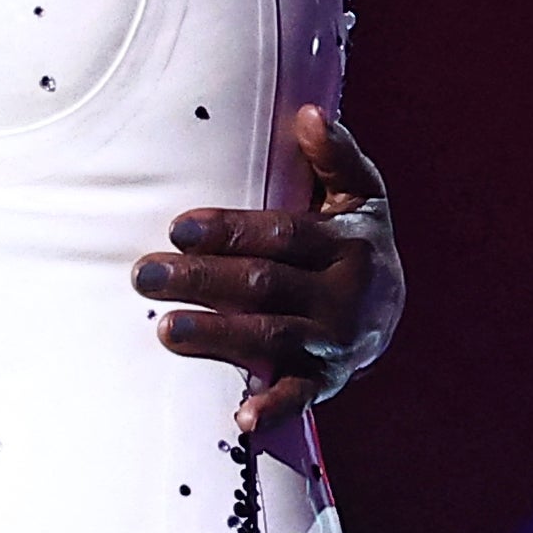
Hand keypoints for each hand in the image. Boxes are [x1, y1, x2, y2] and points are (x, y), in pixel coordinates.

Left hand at [131, 107, 404, 436]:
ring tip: (164, 328)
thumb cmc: (352, 236)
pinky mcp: (326, 380)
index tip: (178, 228)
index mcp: (347, 243)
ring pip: (272, 337)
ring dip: (217, 336)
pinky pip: (301, 396)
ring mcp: (336, 342)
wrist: (389, 308)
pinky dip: (273, 408)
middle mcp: (345, 295)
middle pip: (266, 286)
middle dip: (202, 280)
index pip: (283, 234)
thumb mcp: (356, 194)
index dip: (231, 231)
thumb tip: (309, 113)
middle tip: (144, 273)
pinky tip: (240, 419)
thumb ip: (334, 155)